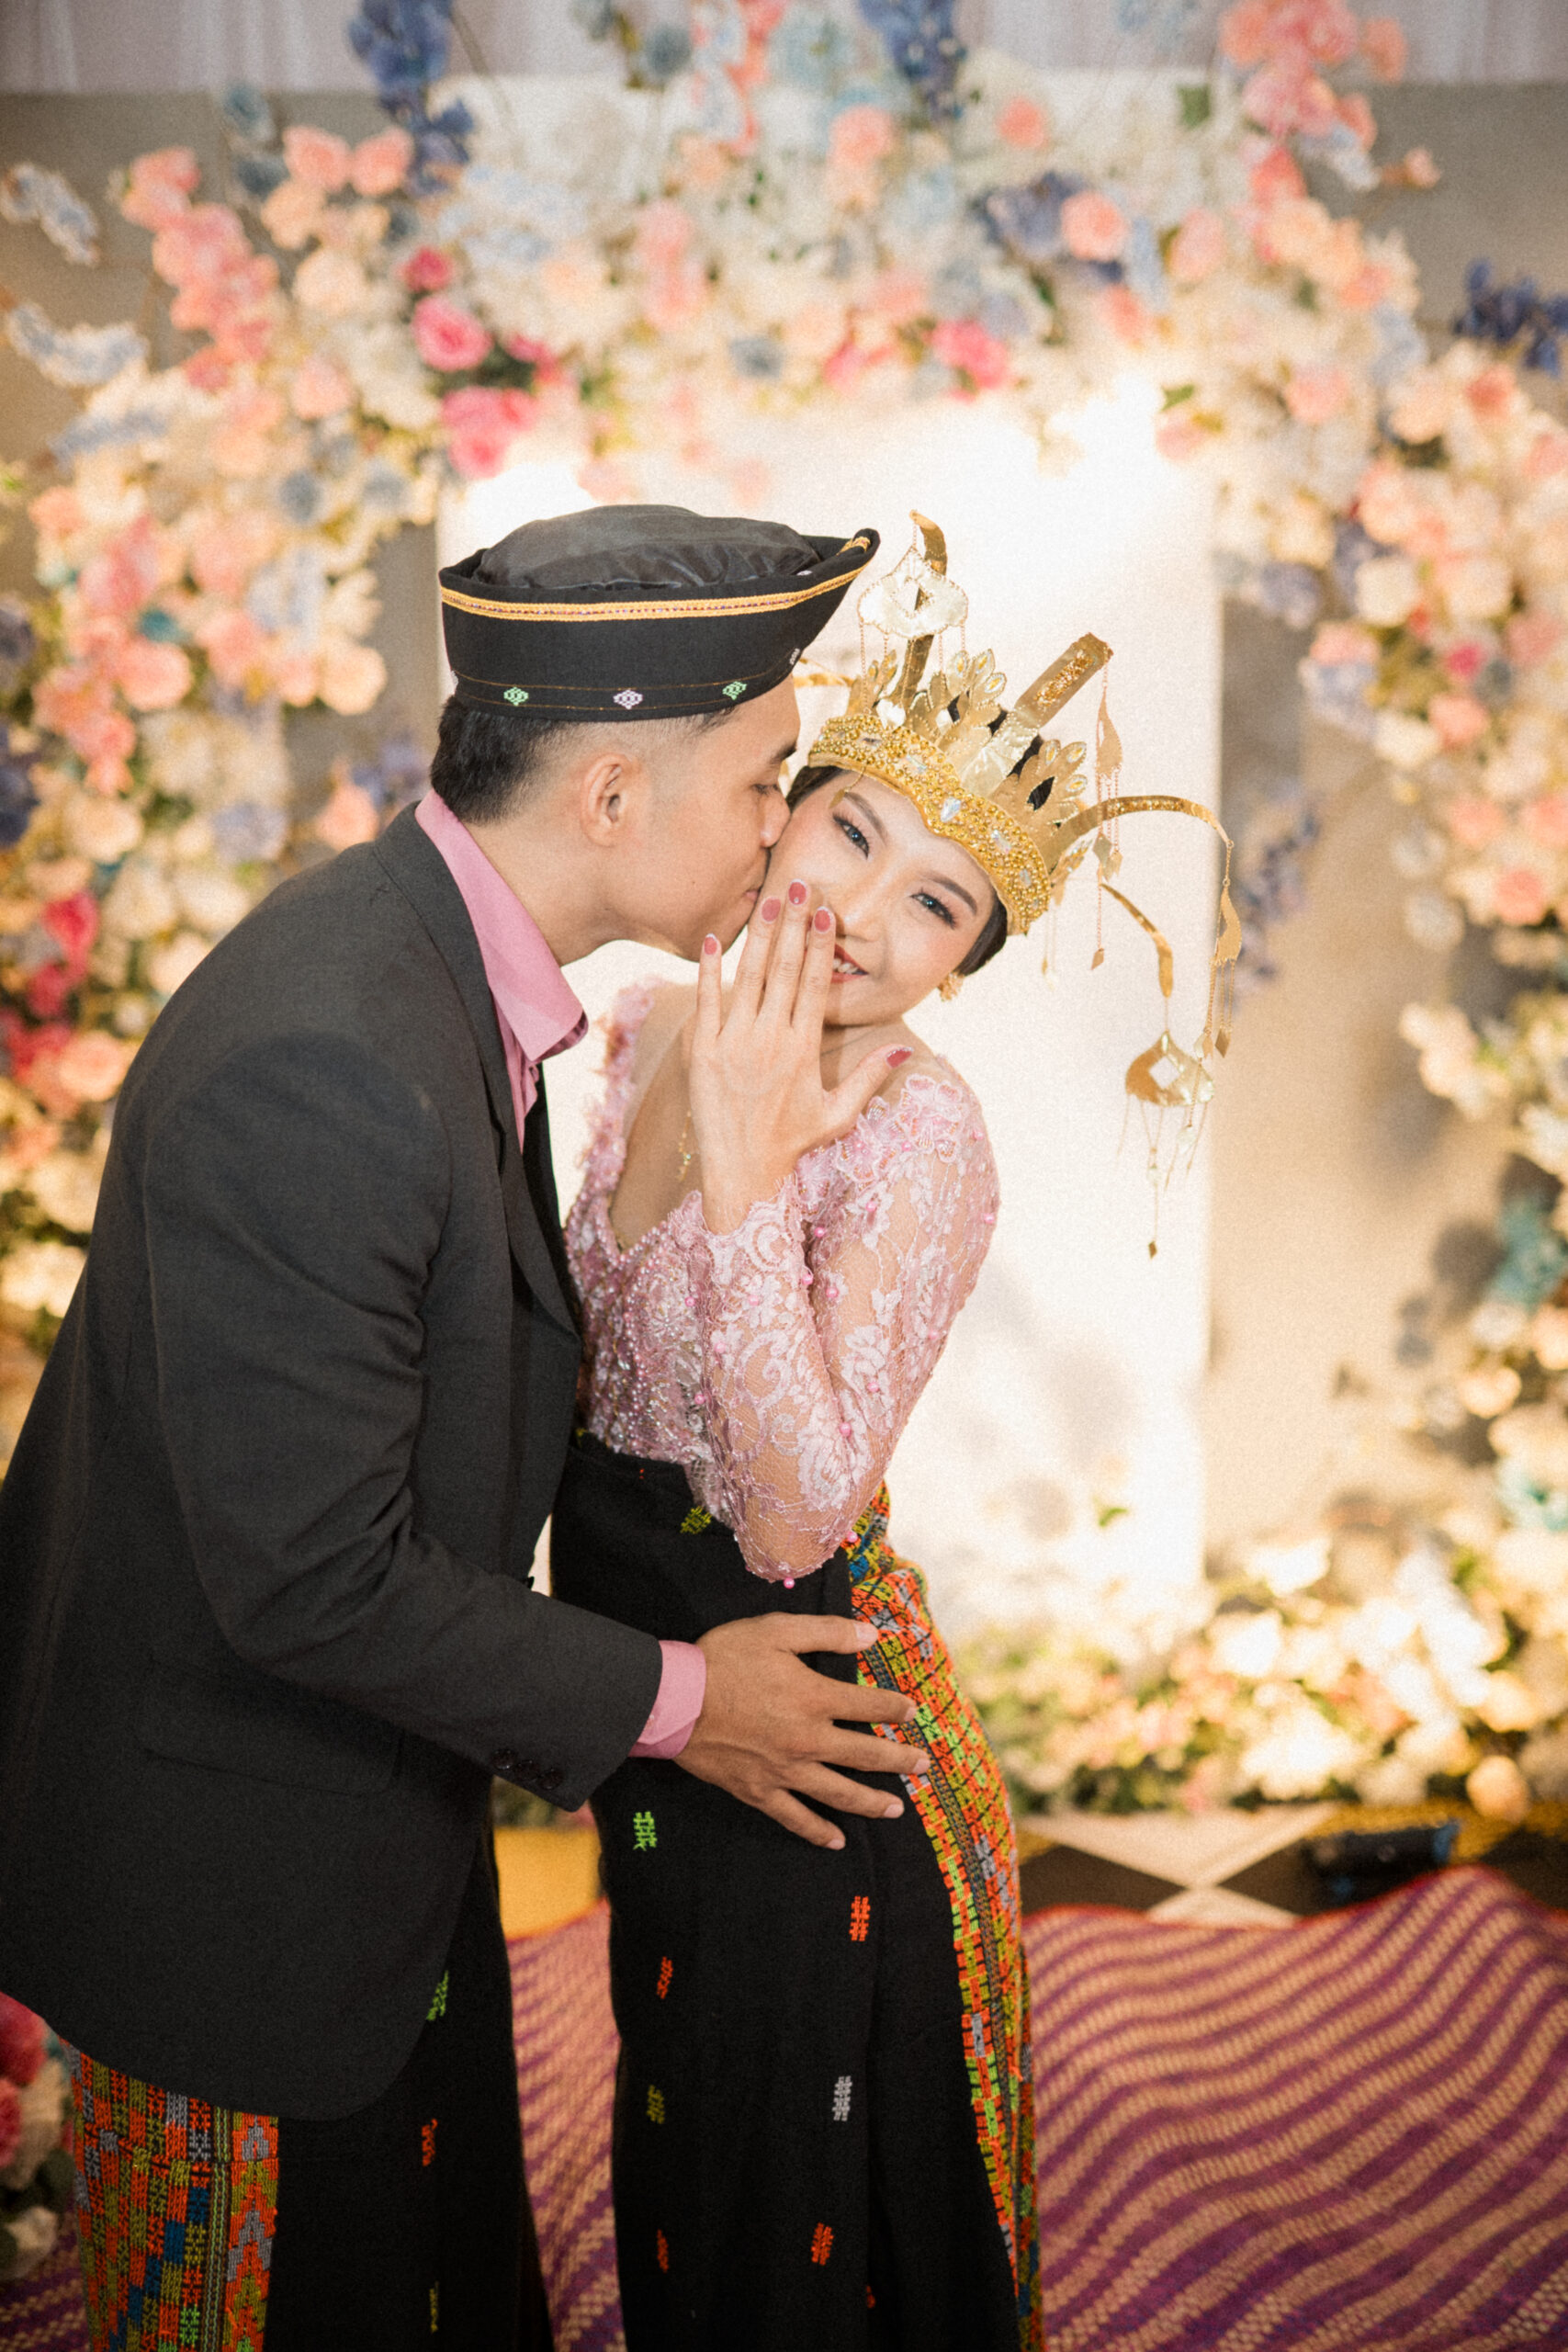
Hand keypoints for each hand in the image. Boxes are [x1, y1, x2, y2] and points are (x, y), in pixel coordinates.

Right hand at [678, 1613, 928, 1849]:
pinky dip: (818, 1832)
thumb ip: (827, 1633)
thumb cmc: (724, 1659)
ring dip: (871, 1802)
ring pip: (839, 1793)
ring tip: (896, 1809)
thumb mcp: (776, 1630)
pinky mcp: (760, 1791)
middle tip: (922, 1767)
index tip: (911, 1711)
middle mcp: (808, 1740)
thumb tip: (872, 1636)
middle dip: (899, 1761)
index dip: (894, 1707)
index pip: (869, 1705)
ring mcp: (785, 1771)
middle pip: (865, 1754)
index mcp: (815, 1698)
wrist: (675, 1700)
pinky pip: (796, 1818)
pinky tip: (836, 1841)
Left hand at [692, 882, 909, 1232]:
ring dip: (760, 935)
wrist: (741, 1174)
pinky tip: (715, 939)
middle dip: (794, 924)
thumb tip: (905, 1047)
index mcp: (804, 1049)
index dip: (821, 946)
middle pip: (785, 969)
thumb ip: (870, 1077)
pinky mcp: (702, 1051)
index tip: (826, 913)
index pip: (816, 985)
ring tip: (768, 898)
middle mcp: (770, 1039)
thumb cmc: (791, 1144)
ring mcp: (733, 1043)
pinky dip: (709, 969)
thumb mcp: (837, 1114)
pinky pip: (706, 1001)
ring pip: (749, 977)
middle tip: (800, 885)